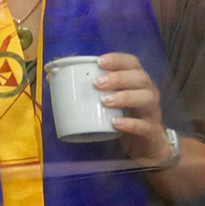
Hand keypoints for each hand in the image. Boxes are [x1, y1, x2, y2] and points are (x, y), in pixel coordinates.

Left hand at [95, 52, 171, 167]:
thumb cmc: (123, 116)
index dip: (118, 59)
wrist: (146, 146)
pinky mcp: (151, 131)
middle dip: (118, 78)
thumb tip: (52, 77)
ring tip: (105, 101)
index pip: (132, 63)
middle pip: (140, 78)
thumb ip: (86, 88)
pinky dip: (130, 123)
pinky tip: (115, 123)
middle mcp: (148, 92)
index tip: (100, 61)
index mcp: (137, 81)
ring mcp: (152, 112)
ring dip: (125, 97)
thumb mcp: (108, 100)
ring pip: (146, 98)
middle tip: (97, 83)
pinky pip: (144, 125)